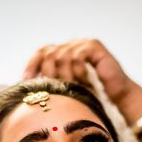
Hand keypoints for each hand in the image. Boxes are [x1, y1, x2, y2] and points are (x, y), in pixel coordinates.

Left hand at [22, 39, 137, 104]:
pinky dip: (78, 71)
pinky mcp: (94, 46)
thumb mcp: (66, 90)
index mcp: (62, 53)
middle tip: (55, 88)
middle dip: (49, 73)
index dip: (32, 65)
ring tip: (74, 87)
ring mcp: (83, 44)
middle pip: (49, 53)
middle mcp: (71, 45)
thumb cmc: (92, 96)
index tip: (26, 81)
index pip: (41, 52)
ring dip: (66, 75)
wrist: (117, 98)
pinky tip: (85, 81)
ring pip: (62, 55)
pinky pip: (77, 56)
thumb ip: (50, 84)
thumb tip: (24, 87)